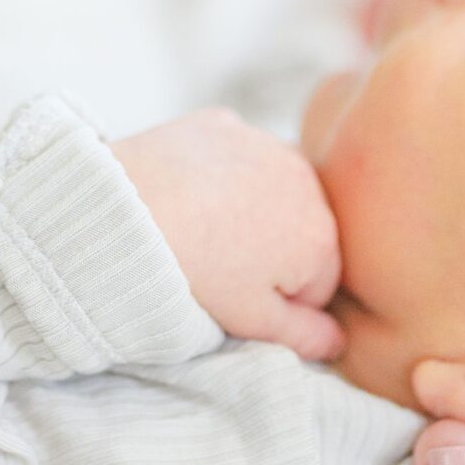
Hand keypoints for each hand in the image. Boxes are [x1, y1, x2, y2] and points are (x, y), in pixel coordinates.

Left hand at [113, 108, 343, 359]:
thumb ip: (305, 336)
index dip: (281, 301)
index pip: (319, 284)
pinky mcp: (225, 124)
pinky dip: (220, 170)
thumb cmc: (193, 272)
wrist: (127, 210)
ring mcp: (265, 144)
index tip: (241, 299)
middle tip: (220, 266)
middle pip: (301, 229)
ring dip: (252, 206)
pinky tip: (188, 191)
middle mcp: (305, 182)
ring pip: (271, 187)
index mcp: (320, 237)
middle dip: (274, 249)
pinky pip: (235, 153)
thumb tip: (338, 341)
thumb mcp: (252, 321)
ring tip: (203, 230)